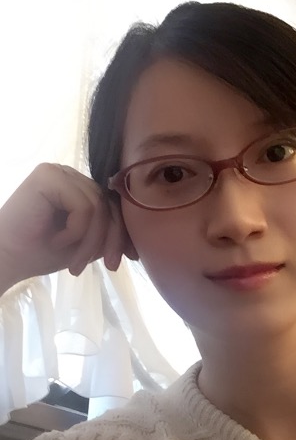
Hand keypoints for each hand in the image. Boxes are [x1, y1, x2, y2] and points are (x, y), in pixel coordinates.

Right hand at [0, 163, 137, 290]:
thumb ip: (107, 232)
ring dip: (91, 241)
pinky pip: (84, 206)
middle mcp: (70, 175)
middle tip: (108, 267)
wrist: (6, 259)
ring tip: (74, 263)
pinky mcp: (48, 176)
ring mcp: (59, 172)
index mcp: (78, 186)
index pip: (113, 204)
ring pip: (99, 207)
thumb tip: (138, 236)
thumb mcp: (85, 243)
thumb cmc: (39, 252)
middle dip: (112, 239)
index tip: (127, 258)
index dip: (122, 232)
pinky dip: (75, 231)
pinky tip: (57, 240)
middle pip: (109, 204)